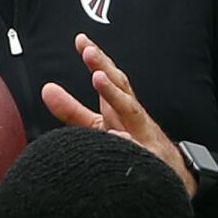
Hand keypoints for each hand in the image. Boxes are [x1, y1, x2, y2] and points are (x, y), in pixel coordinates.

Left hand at [41, 33, 196, 196]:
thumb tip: (46, 89)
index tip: (82, 40)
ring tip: (99, 78)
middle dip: (105, 67)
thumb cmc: (134, 145)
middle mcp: (133, 117)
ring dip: (115, 94)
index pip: (109, 78)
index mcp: (119, 107)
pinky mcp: (150, 159)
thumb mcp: (99, 127)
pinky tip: (117, 136)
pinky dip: (128, 142)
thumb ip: (72, 110)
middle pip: (122, 87)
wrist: (170, 176)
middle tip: (89, 51)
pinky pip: (138, 150)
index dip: (96, 59)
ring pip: (131, 113)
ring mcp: (143, 136)